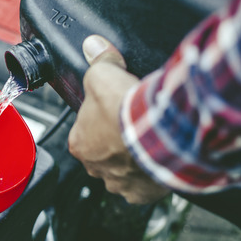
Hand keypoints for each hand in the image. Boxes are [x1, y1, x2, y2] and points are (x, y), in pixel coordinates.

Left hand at [68, 35, 169, 203]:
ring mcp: (118, 183)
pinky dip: (151, 174)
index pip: (85, 130)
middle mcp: (94, 168)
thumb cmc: (127, 109)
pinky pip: (144, 186)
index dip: (101, 117)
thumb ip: (98, 60)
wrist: (161, 132)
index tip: (116, 110)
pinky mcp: (142, 194)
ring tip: (148, 140)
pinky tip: (158, 159)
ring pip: (123, 170)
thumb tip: (93, 46)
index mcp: (78, 143)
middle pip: (104, 151)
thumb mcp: (103, 74)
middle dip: (117, 140)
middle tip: (134, 124)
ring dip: (134, 158)